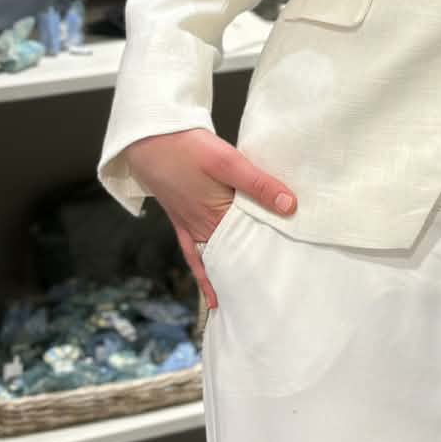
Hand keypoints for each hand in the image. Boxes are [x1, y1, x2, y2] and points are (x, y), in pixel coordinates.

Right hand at [122, 128, 295, 312]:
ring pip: (213, 259)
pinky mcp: (181, 220)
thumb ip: (259, 184)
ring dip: (226, 277)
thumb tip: (290, 206)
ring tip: (242, 303)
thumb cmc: (188, 148)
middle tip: (269, 302)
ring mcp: (190, 226)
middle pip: (231, 258)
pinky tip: (209, 283)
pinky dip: (202, 271)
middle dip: (248, 277)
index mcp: (217, 217)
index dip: (266, 263)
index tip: (285, 283)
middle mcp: (202, 228)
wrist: (150, 138)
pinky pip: (193, 253)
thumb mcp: (229, 162)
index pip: (248, 247)